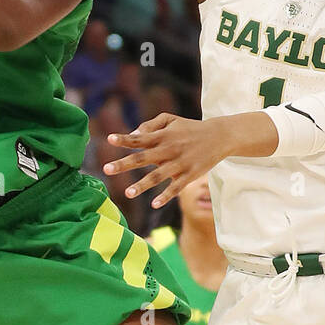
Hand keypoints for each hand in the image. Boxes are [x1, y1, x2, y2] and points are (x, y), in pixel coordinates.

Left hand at [104, 112, 242, 209]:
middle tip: (106, 169)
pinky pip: (176, 188)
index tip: (109, 139)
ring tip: (127, 193)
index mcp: (163, 136)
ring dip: (142, 185)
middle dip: (124, 164)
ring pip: (158, 176)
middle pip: (143, 158)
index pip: (139, 138)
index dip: (124, 139)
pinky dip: (166, 196)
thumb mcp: (171, 120)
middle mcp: (169, 149)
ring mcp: (179, 163)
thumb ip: (151, 125)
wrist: (218, 136)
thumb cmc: (189, 128)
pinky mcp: (190, 175)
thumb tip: (134, 134)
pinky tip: (154, 205)